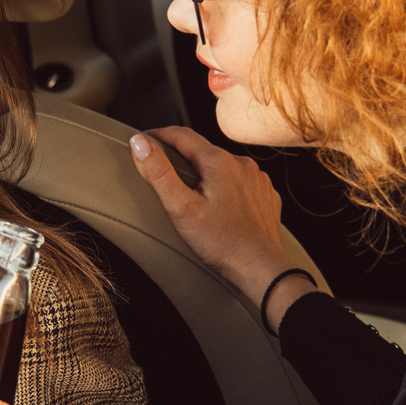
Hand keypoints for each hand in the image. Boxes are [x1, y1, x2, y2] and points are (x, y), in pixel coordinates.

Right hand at [128, 127, 299, 306]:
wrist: (261, 269)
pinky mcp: (266, 195)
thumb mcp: (181, 208)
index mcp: (219, 162)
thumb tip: (140, 143)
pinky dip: (227, 187)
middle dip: (183, 158)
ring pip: (224, 167)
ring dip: (207, 173)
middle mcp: (242, 164)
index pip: (183, 135)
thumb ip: (159, 173)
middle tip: (164, 172)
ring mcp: (258, 179)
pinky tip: (220, 205)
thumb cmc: (222, 243)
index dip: (160, 135)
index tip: (146, 140)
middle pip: (204, 151)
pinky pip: (241, 182)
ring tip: (193, 193)